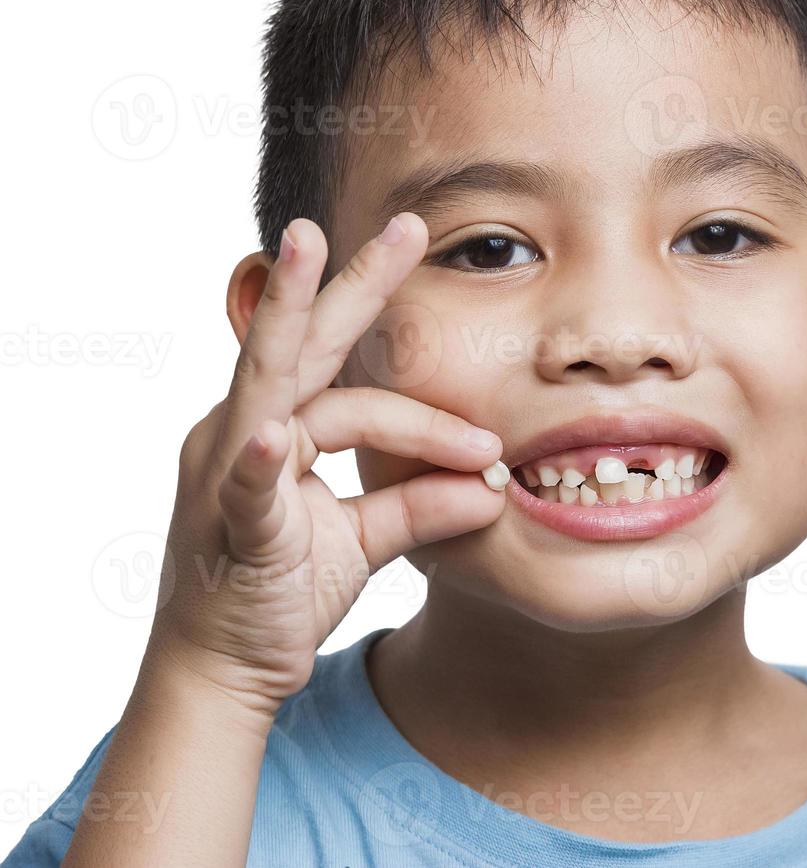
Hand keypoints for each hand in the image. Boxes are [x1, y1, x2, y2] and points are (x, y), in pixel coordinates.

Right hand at [150, 213, 504, 714]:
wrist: (225, 671)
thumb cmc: (280, 590)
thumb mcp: (363, 538)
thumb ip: (421, 504)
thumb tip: (492, 486)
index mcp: (276, 427)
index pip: (355, 386)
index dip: (429, 410)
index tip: (492, 447)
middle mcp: (243, 429)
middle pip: (306, 340)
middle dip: (354, 278)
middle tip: (407, 224)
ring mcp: (225, 470)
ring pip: (275, 381)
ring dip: (293, 312)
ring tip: (304, 248)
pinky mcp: (225, 525)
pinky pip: (241, 484)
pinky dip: (255, 461)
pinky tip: (269, 438)